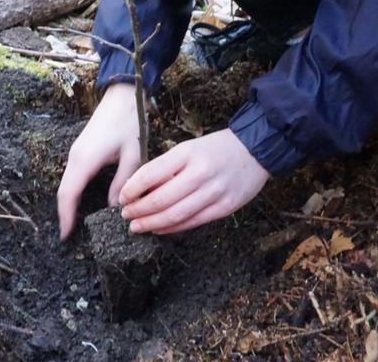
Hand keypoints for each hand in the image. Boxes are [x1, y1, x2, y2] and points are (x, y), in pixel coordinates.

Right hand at [57, 83, 141, 240]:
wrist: (123, 95)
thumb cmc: (130, 123)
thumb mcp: (133, 157)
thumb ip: (123, 184)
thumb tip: (115, 208)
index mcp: (85, 160)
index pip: (68, 195)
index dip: (66, 218)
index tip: (66, 237)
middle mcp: (75, 157)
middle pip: (64, 192)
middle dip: (65, 214)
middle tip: (71, 236)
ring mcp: (76, 153)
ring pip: (67, 184)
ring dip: (69, 204)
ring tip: (76, 224)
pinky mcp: (81, 150)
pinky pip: (73, 176)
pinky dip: (74, 192)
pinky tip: (83, 203)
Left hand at [119, 129, 269, 234]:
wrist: (256, 150)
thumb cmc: (216, 149)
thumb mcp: (188, 148)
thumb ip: (166, 167)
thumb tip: (138, 189)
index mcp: (187, 153)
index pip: (150, 174)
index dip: (132, 190)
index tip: (122, 198)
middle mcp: (200, 173)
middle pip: (160, 199)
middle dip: (138, 210)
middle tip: (126, 216)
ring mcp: (214, 192)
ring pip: (175, 215)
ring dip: (151, 223)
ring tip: (137, 226)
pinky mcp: (225, 207)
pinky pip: (193, 222)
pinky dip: (172, 228)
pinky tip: (159, 229)